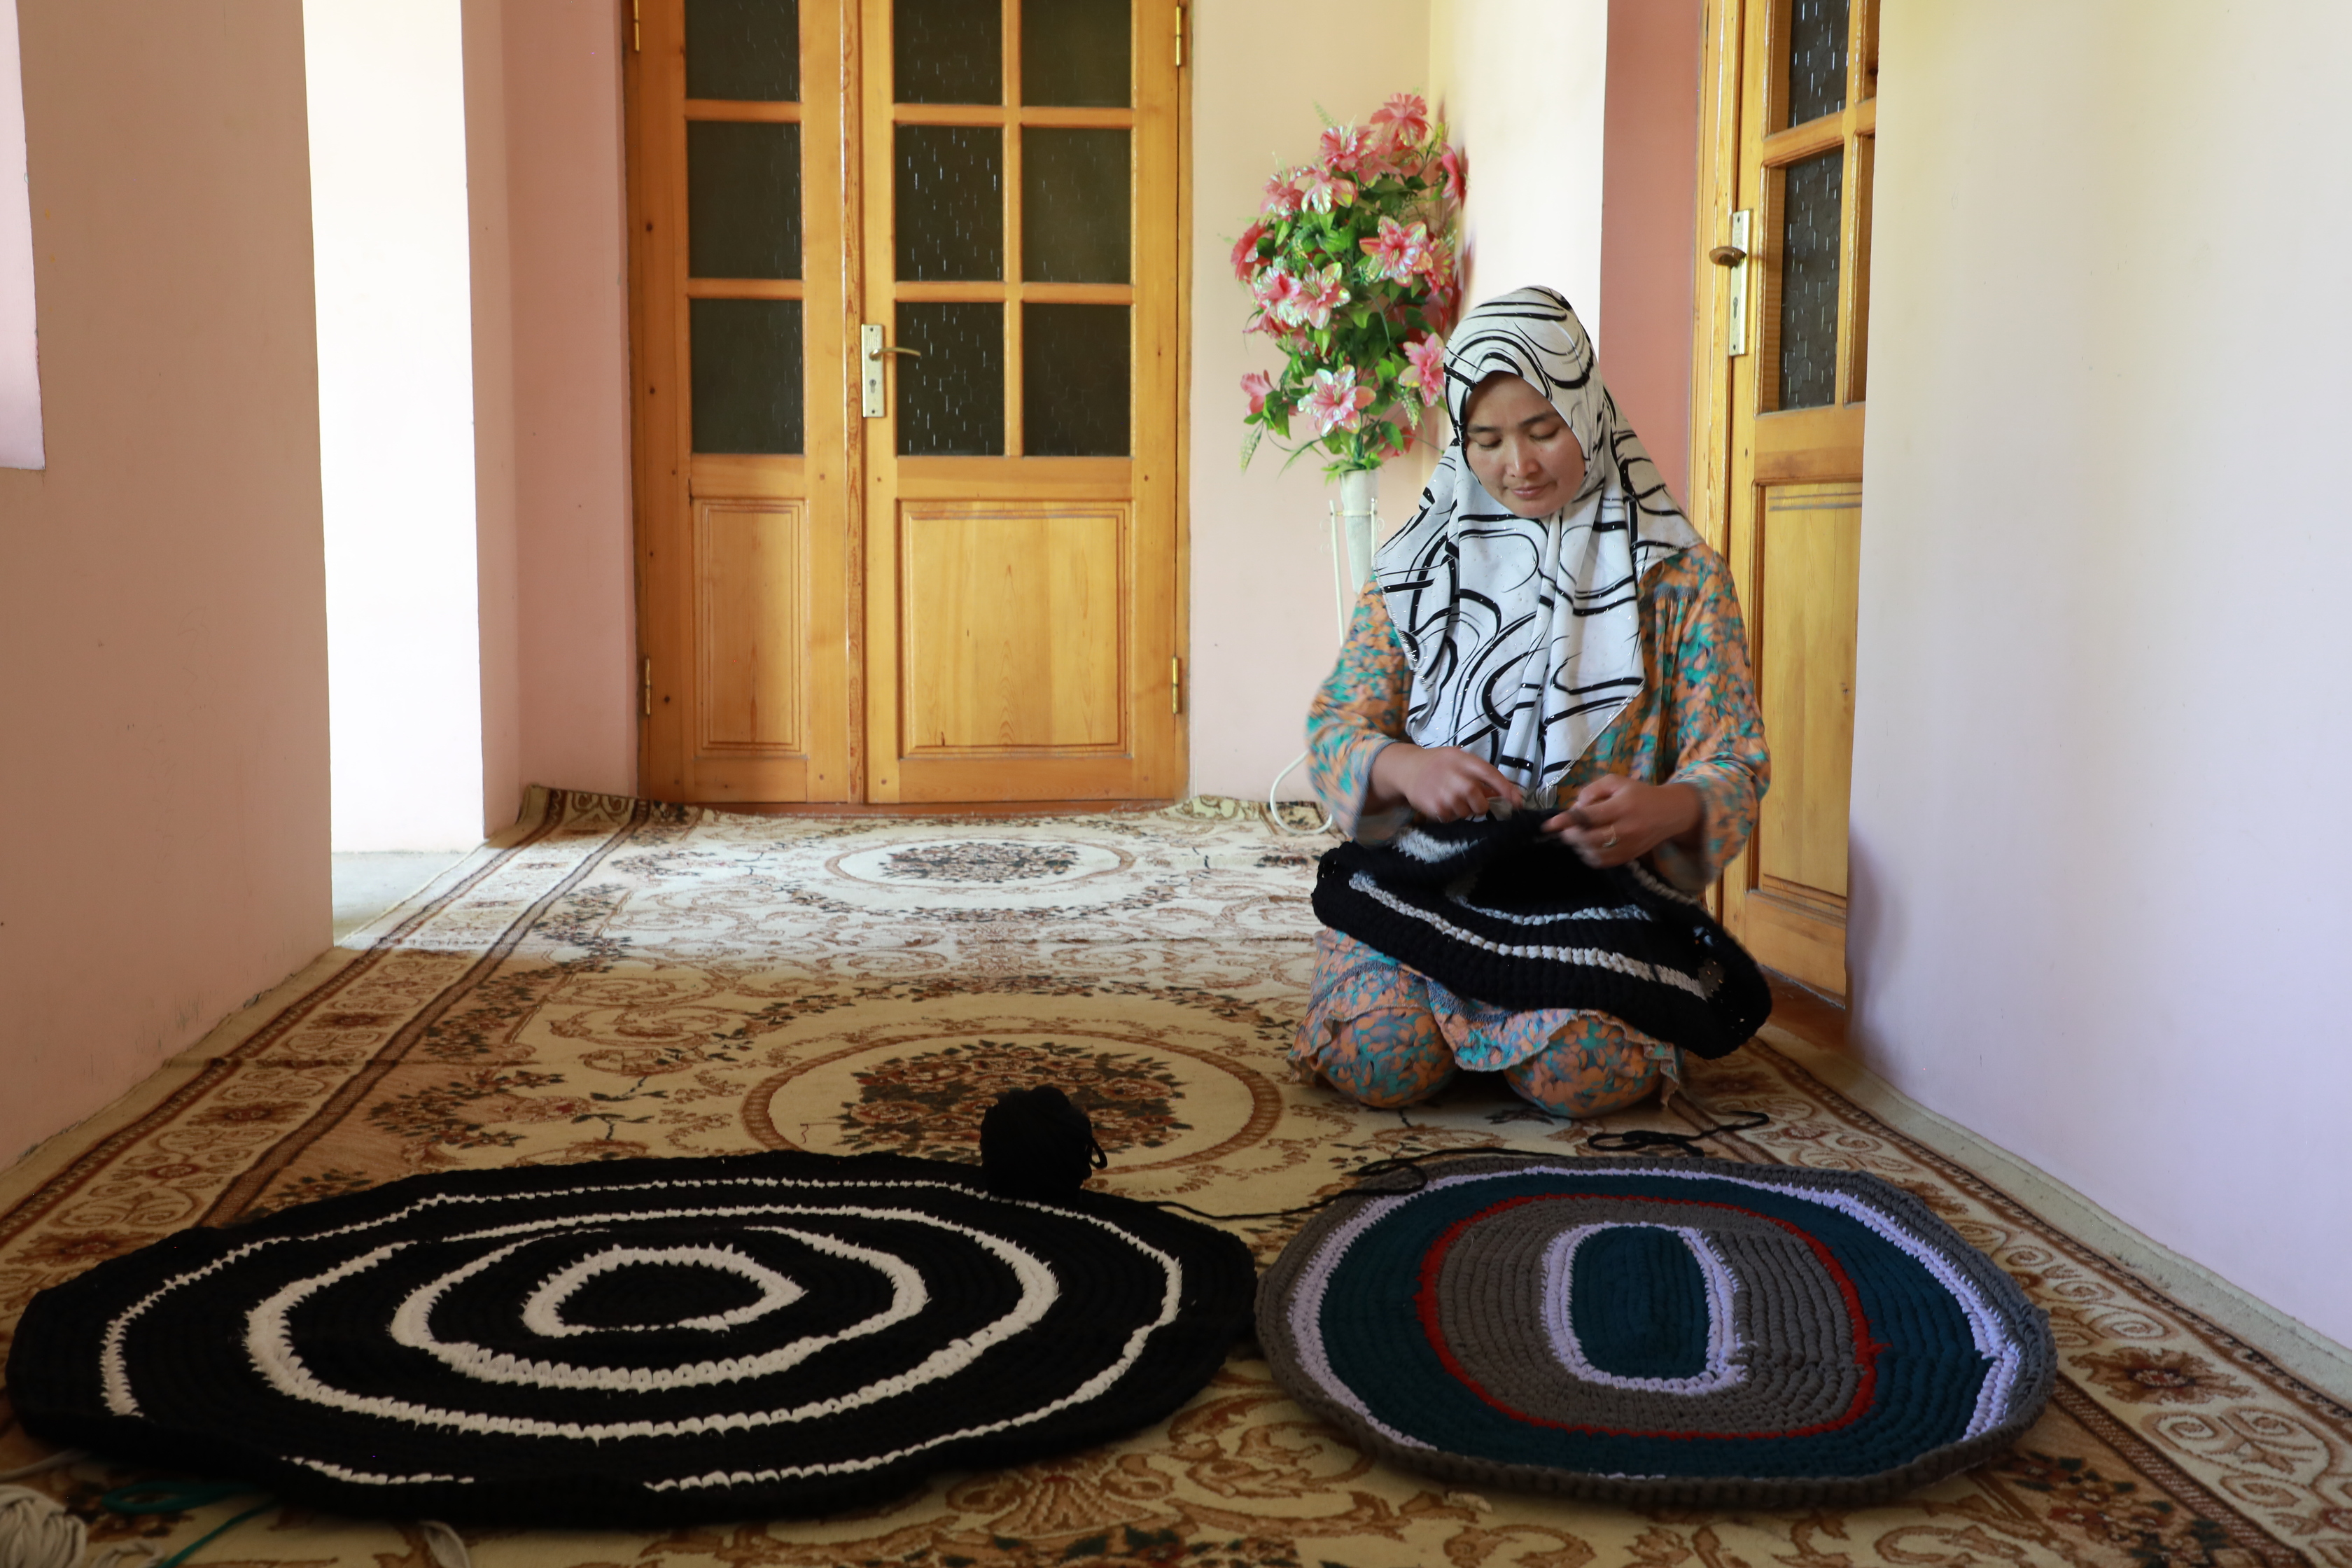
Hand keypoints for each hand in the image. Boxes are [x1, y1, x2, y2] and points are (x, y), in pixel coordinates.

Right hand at [1368, 743, 1523, 822]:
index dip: (1506, 789)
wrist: (1407, 769)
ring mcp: (1440, 790)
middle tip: (1476, 804)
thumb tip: (1505, 793)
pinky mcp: (1432, 805)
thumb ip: (1481, 775)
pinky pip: (1451, 817)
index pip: (1489, 774)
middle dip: (1480, 805)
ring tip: (1453, 800)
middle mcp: (1451, 773)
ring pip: (1465, 811)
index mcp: (1461, 759)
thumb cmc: (1439, 765)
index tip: (1518, 802)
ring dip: (1464, 810)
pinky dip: (1450, 814)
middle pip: (1477, 797)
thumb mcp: (1459, 760)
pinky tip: (1442, 803)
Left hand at [1542, 775, 1702, 867]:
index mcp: (1621, 807)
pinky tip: (1588, 846)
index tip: (1549, 825)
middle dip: (1570, 835)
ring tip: (1578, 835)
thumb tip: (1574, 808)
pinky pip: (1602, 863)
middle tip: (1566, 828)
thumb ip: (1592, 790)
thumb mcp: (1616, 782)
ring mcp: (1628, 846)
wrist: (1669, 813)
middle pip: (1588, 839)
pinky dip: (1588, 856)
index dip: (1566, 821)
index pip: (1588, 817)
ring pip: (1593, 853)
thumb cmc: (1638, 794)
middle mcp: (1625, 829)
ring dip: (1578, 846)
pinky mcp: (1629, 858)